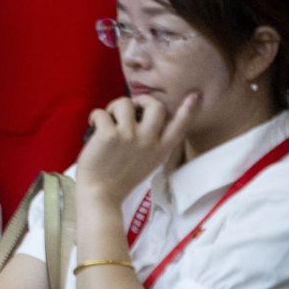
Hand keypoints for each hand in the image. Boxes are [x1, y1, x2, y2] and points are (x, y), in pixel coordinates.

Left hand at [77, 94, 196, 202]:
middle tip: (129, 107)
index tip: (195, 95)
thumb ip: (151, 142)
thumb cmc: (120, 176)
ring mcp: (130, 137)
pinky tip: (93, 126)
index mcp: (161, 149)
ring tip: (108, 118)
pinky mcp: (109, 135)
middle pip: (156, 106)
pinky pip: (101, 112)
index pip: (179, 126)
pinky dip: (95, 116)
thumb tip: (143, 118)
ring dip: (113, 106)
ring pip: (125, 103)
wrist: (101, 193)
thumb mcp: (148, 161)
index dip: (188, 110)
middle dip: (141, 99)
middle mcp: (149, 141)